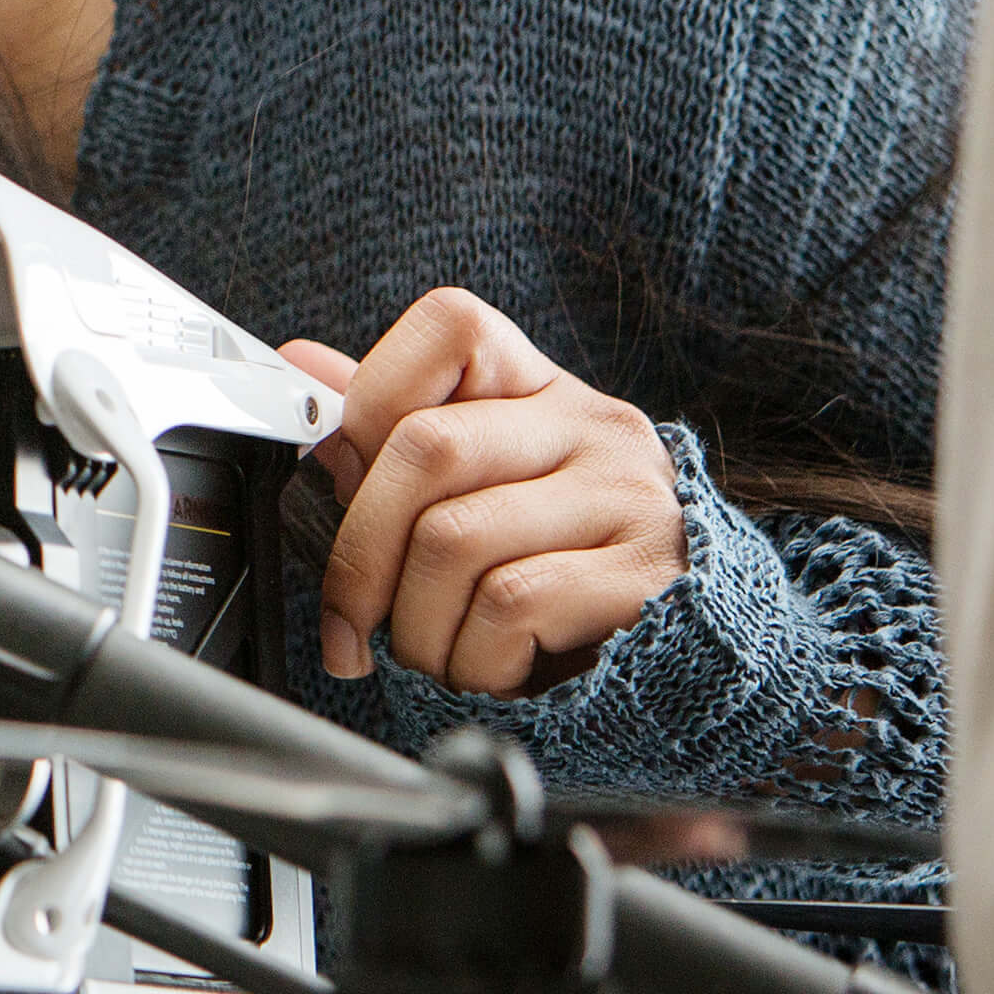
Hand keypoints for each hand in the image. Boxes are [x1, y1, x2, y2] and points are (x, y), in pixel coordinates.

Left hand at [284, 288, 685, 696]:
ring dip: (414, 624)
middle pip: (428, 447)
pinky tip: (485, 668)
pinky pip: (511, 603)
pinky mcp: (647, 575)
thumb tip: (300, 365)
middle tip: (352, 621)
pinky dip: (471, 655)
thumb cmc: (556, 559)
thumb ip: (396, 425)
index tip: (350, 477)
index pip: (451, 325)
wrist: (693, 644)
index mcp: (540, 387)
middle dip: (361, 553)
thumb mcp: (480, 483)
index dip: (373, 397)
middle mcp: (595, 426)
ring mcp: (629, 495)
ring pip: (455, 538)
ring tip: (428, 653)